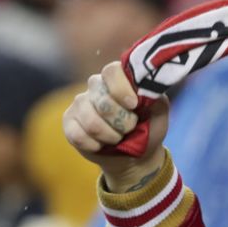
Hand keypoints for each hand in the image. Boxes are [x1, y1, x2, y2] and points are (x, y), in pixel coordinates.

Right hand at [62, 61, 168, 191]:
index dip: (121, 89)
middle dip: (122, 123)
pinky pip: (78, 136)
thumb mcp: (158, 111)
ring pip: (91, 122)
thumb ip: (153, 96)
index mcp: (118, 78)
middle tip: (130, 128)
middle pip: (103, 102)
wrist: (136, 154)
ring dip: (110, 136)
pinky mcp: (69, 120)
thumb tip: (143, 88)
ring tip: (118, 138)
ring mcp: (80, 102)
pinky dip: (95, 146)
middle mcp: (96, 86)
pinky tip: (102, 145)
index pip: (111, 72)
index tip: (133, 105)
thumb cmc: (149, 128)